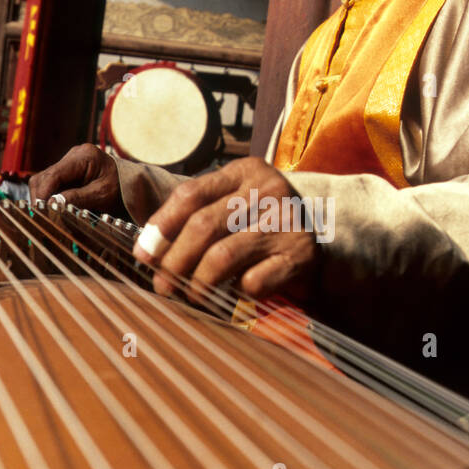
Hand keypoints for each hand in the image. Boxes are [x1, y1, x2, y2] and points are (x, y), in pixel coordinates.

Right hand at [28, 144, 127, 214]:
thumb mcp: (102, 195)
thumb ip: (77, 198)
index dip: (44, 193)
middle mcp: (73, 155)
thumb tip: (52, 204)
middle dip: (41, 197)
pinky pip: (52, 185)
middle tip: (42, 217)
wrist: (132, 184)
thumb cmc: (121, 188)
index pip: (54, 174)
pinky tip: (54, 209)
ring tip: (47, 215)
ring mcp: (69, 163)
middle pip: (45, 176)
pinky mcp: (68, 172)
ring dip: (44, 198)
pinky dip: (51, 197)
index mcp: (84, 156)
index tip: (40, 211)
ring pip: (44, 181)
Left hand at [133, 157, 319, 304]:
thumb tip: (147, 251)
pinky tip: (237, 293)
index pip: (192, 193)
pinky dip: (238, 292)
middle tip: (162, 285)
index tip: (144, 253)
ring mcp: (287, 221)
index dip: (162, 226)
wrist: (323, 240)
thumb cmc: (262, 226)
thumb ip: (195, 218)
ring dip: (199, 283)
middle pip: (203, 225)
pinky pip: (254, 281)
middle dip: (175, 260)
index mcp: (246, 171)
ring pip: (223, 256)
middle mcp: (269, 189)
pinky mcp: (301, 255)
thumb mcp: (234, 207)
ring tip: (192, 296)